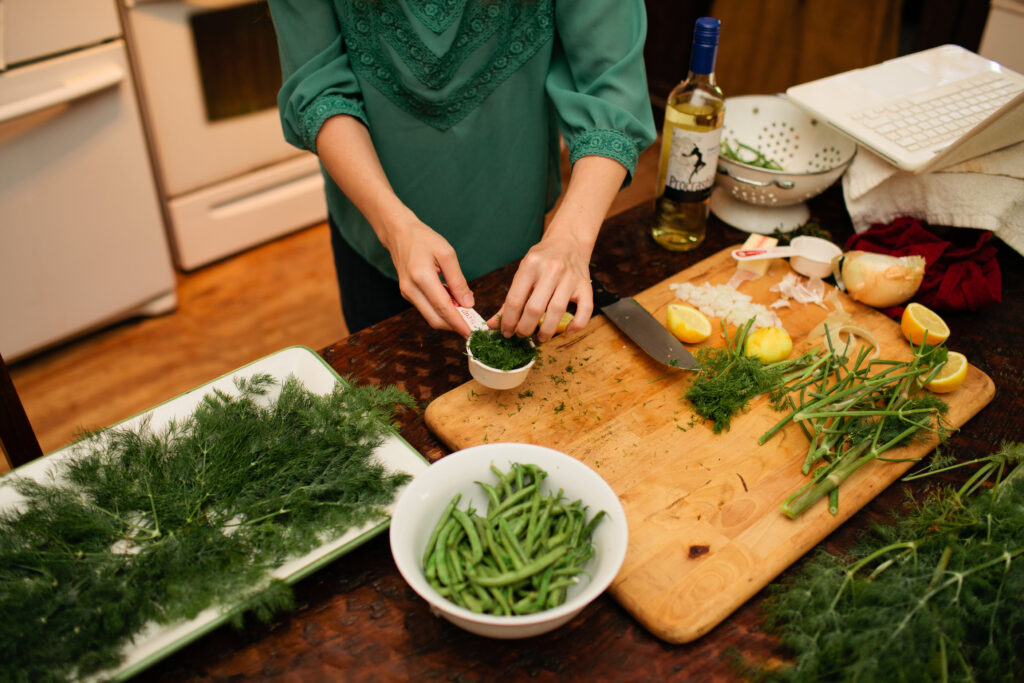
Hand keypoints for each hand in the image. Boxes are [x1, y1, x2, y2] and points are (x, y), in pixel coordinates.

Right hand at [385, 216, 474, 336]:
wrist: (399, 233)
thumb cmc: (424, 239)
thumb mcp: (447, 254)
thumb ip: (458, 280)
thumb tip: (468, 303)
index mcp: (421, 277)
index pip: (443, 308)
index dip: (459, 323)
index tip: (472, 332)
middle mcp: (410, 289)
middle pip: (435, 319)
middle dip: (454, 326)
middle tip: (472, 327)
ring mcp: (407, 293)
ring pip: (430, 316)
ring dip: (448, 319)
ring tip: (466, 314)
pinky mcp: (407, 294)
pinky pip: (426, 309)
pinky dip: (440, 311)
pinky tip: (453, 304)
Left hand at [489, 231, 593, 341]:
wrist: (568, 241)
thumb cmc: (542, 260)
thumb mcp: (523, 272)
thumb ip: (509, 300)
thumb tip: (492, 324)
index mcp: (530, 265)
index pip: (515, 300)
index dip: (508, 321)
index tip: (506, 333)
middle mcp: (551, 269)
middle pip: (535, 308)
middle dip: (525, 328)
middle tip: (522, 335)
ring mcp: (570, 277)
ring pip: (557, 311)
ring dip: (546, 331)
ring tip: (539, 338)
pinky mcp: (586, 285)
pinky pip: (585, 310)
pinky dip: (576, 325)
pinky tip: (567, 331)